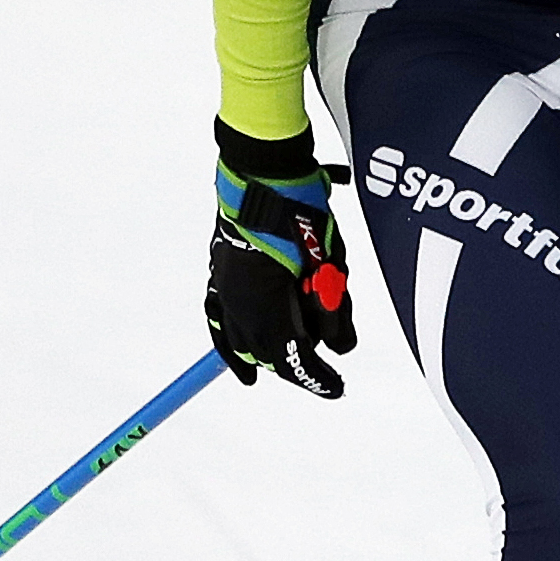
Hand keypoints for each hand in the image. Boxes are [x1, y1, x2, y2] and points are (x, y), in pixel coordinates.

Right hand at [208, 118, 356, 394]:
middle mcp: (240, 305)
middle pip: (268, 353)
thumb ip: (334, 309)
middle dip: (295, 365)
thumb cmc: (302, 214)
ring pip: (241, 340)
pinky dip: (228, 343)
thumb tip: (340, 346)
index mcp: (267, 307)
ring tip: (269, 373)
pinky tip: (234, 361)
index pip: (294, 358)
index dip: (317, 378)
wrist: (264, 173)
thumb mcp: (332, 265)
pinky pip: (219, 319)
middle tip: (319, 376)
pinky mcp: (220, 274)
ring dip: (261, 357)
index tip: (337, 387)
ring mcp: (225, 289)